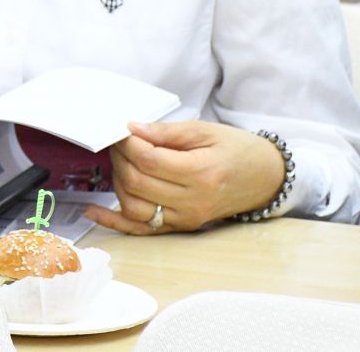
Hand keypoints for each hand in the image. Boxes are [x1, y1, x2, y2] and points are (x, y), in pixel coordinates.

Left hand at [84, 120, 285, 234]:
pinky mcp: (181, 227)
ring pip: (134, 207)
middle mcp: (192, 201)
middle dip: (120, 158)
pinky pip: (141, 230)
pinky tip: (93, 210)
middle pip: (137, 182)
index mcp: (200, 173)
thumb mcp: (205, 130)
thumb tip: (133, 129)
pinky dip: (114, 221)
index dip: (128, 143)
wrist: (265, 178)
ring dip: (118, 182)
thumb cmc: (237, 150)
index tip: (122, 130)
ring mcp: (185, 218)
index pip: (148, 159)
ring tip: (120, 162)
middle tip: (119, 142)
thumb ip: (167, 131)